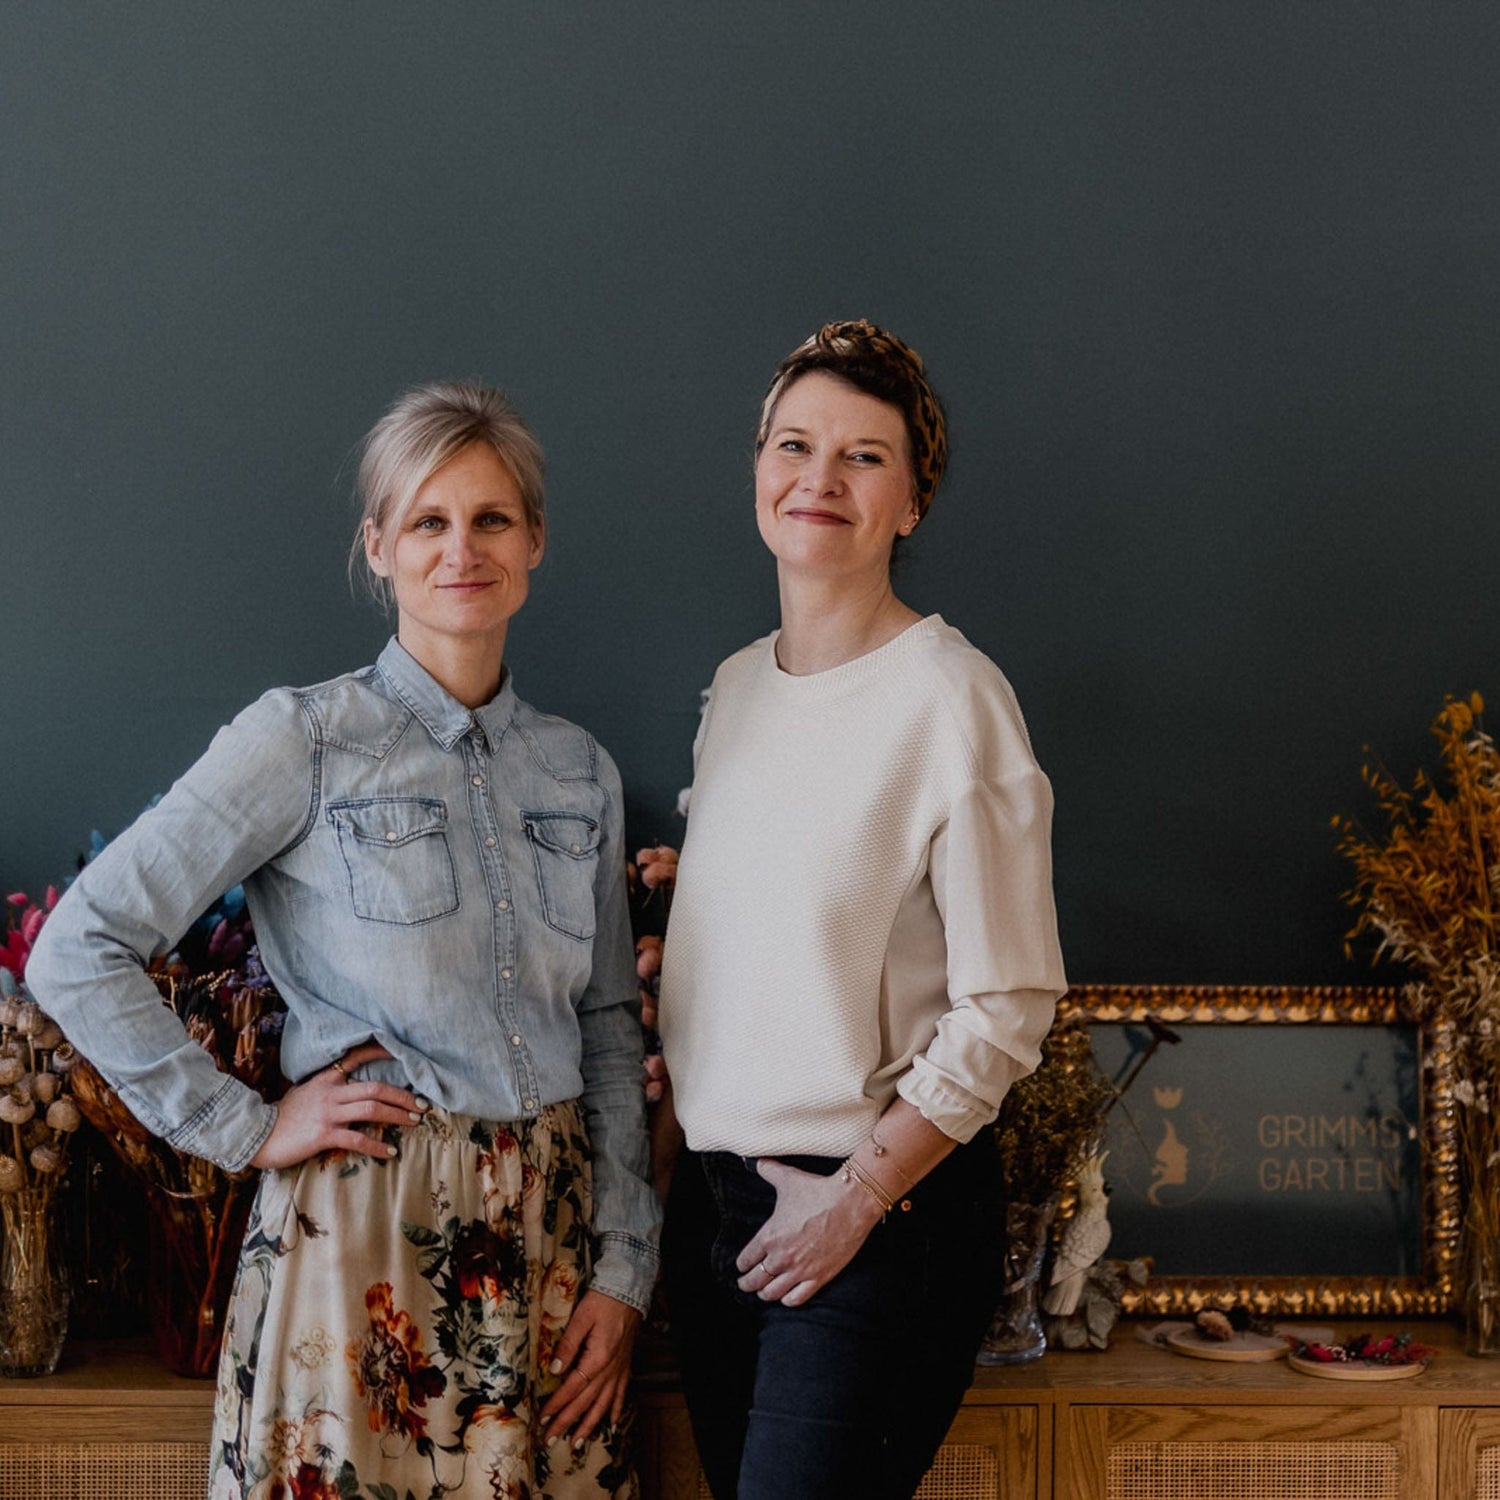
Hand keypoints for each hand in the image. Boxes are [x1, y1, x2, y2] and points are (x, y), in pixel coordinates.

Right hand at [250, 1042, 426, 1169]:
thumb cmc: (282, 1116)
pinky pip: (357, 1139)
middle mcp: (331, 1092)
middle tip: (422, 1104)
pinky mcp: (323, 1135)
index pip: (357, 1056)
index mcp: (326, 1079)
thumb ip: (326, 1087)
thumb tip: (348, 1086)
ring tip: (414, 1122)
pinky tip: (390, 1152)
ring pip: (372, 1109)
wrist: (257, 1135)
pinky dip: (377, 1146)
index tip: (403, 1054)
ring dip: (398, 1115)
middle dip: (403, 1096)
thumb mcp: (304, 1092)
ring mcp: (328, 1113)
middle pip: (376, 1088)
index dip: (381, 1052)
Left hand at [538, 1290, 641, 1445]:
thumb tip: (554, 1370)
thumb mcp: (581, 1318)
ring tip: (576, 1444)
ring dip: (589, 1426)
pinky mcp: (625, 1366)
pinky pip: (621, 1394)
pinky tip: (611, 1425)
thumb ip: (567, 1345)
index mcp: (598, 1358)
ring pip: (603, 1404)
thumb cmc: (602, 1302)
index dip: (557, 1405)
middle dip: (567, 1423)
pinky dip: (615, 1411)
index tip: (543, 1418)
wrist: (627, 1292)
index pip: (573, 1388)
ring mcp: (619, 1370)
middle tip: (551, 1441)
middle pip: (585, 1402)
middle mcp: (610, 1370)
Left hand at [734, 1158, 883, 1306]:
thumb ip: (767, 1170)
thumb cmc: (817, 1190)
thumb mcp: (788, 1178)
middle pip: (755, 1280)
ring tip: (763, 1292)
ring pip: (772, 1293)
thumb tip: (756, 1160)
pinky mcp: (819, 1277)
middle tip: (745, 1284)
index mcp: (769, 1236)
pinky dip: (787, 1300)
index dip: (741, 1264)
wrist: (849, 1203)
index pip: (746, 1259)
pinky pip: (796, 1299)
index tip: (741, 1266)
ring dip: (764, 1294)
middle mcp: (781, 1257)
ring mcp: (800, 1270)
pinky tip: (785, 1297)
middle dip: (747, 1283)